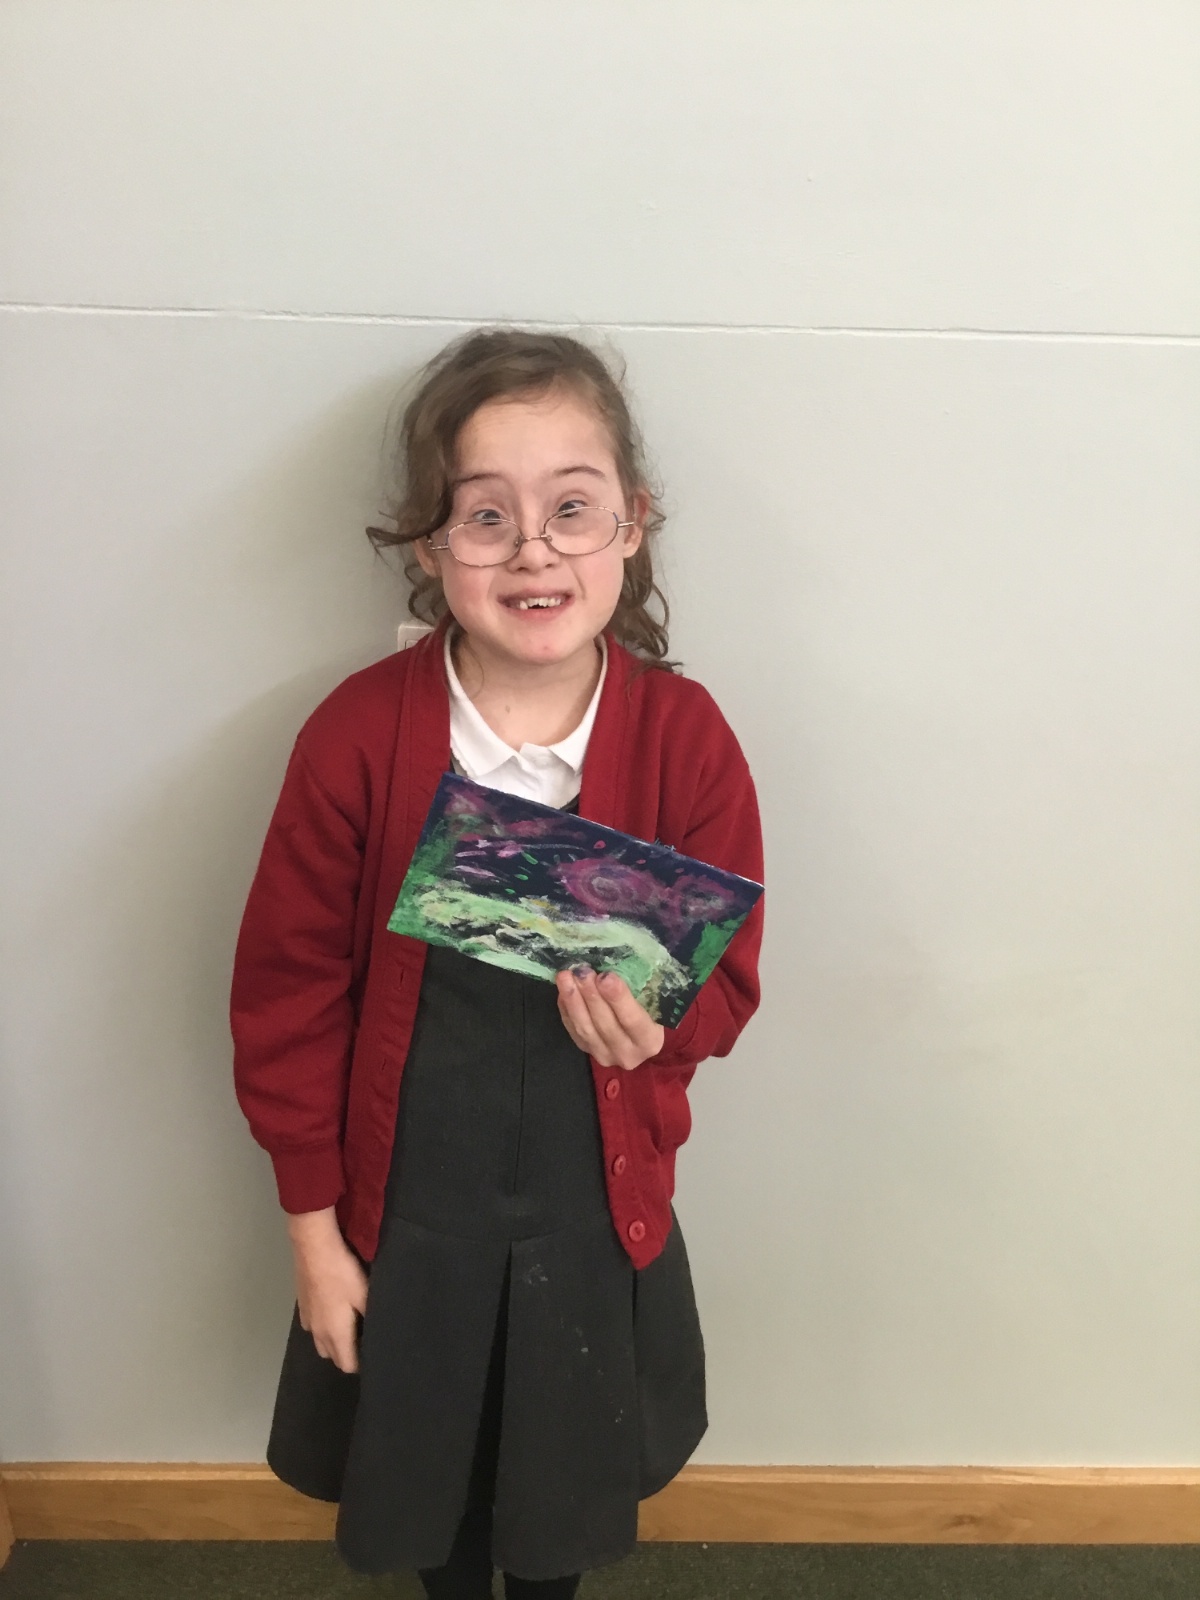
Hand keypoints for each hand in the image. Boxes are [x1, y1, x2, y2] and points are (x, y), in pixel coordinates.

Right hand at [286, 1207, 367, 1372]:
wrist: (314, 1248)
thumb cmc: (343, 1274)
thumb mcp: (365, 1294)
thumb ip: (373, 1316)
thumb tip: (383, 1333)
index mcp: (336, 1335)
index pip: (347, 1365)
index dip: (362, 1364)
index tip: (374, 1354)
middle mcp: (318, 1333)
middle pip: (333, 1357)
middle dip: (347, 1355)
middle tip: (365, 1339)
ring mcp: (307, 1320)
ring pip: (321, 1343)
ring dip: (334, 1342)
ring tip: (350, 1326)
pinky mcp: (301, 1306)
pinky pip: (314, 1327)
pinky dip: (324, 1327)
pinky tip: (334, 1310)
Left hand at [555, 966, 664, 1070]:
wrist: (640, 1039)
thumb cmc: (651, 1012)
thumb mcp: (654, 1002)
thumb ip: (640, 988)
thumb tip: (617, 964)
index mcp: (649, 1041)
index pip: (632, 1020)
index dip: (618, 998)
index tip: (606, 976)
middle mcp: (627, 1054)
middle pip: (605, 1024)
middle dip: (591, 995)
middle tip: (582, 970)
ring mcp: (605, 1055)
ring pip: (585, 1028)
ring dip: (573, 1000)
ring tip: (566, 976)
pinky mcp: (587, 1052)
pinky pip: (572, 1030)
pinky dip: (566, 1008)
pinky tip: (563, 990)